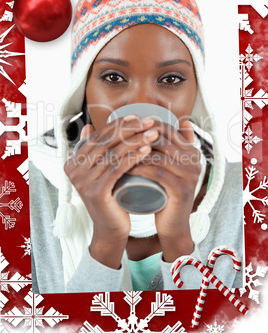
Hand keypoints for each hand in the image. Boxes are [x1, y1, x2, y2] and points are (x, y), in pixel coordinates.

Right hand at [64, 115, 158, 267]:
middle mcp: (74, 170)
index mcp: (73, 162)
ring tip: (154, 134)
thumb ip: (94, 151)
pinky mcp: (96, 192)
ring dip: (136, 140)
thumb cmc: (111, 196)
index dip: (119, 124)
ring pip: (114, 154)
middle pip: (107, 142)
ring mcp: (83, 181)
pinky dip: (134, 157)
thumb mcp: (101, 171)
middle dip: (130, 129)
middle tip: (150, 122)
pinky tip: (147, 149)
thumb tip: (88, 127)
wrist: (111, 228)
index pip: (99, 136)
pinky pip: (117, 168)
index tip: (137, 116)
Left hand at [128, 120, 200, 261]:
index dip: (144, 125)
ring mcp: (190, 175)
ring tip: (117, 154)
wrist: (173, 224)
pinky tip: (125, 168)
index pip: (166, 128)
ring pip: (158, 155)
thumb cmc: (165, 192)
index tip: (123, 130)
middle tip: (116, 141)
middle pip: (161, 139)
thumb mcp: (168, 167)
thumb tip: (180, 122)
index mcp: (192, 151)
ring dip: (135, 152)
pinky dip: (140, 168)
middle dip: (136, 138)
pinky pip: (157, 173)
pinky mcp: (182, 189)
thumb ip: (173, 147)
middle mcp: (194, 160)